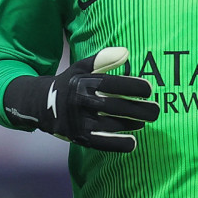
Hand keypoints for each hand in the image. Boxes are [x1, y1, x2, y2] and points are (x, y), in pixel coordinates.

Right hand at [4, 47, 157, 151]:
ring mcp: (78, 122)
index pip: (113, 84)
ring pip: (111, 125)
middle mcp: (80, 102)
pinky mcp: (78, 138)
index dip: (133, 86)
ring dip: (132, 124)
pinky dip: (118, 145)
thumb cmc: (70, 83)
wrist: (40, 105)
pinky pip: (101, 144)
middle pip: (115, 106)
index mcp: (82, 82)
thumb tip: (127, 52)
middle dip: (139, 109)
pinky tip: (133, 143)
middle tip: (156, 110)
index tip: (149, 89)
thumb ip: (103, 59)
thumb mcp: (81, 67)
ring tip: (145, 121)